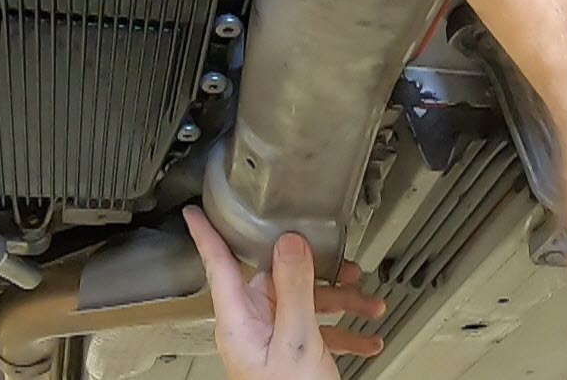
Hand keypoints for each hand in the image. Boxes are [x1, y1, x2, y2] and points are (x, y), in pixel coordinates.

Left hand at [184, 208, 385, 379]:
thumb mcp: (297, 340)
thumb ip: (293, 289)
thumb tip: (289, 243)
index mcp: (240, 321)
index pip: (219, 266)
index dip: (207, 236)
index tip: (195, 212)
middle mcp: (253, 327)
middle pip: (282, 280)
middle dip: (321, 274)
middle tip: (349, 266)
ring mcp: (272, 341)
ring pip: (307, 304)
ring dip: (343, 304)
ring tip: (371, 304)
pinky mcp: (292, 355)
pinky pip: (318, 331)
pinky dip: (344, 332)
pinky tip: (368, 338)